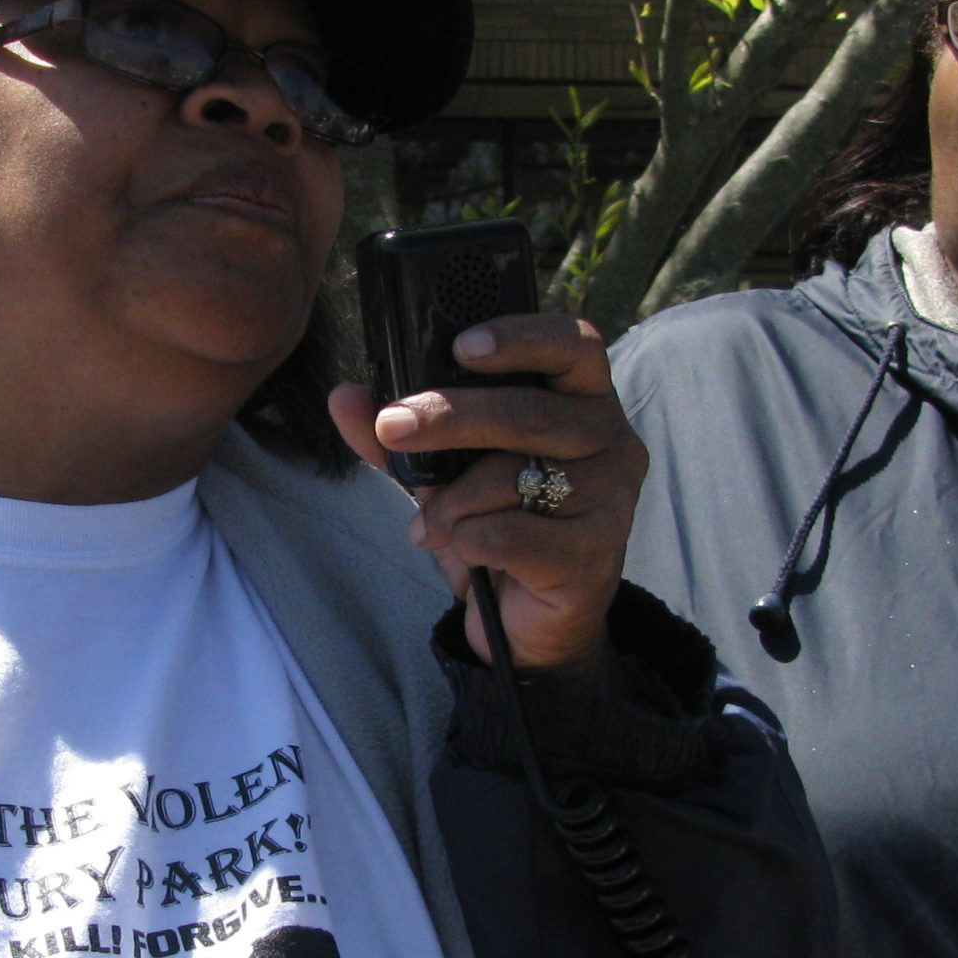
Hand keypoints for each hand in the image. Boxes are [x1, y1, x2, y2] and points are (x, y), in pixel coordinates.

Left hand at [330, 314, 647, 672]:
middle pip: (531, 412)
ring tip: (430, 524)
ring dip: (453, 500)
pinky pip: (515, 535)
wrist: (525, 618)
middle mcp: (610, 439)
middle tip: (393, 426)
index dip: (521, 338)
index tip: (462, 346)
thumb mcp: (442, 471)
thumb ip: (399, 433)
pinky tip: (463, 550)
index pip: (574, 344)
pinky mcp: (594, 553)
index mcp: (582, 400)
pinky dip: (472, 540)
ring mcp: (611, 497)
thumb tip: (345, 397)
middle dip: (451, 416)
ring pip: (516, 477)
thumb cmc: (494, 523)